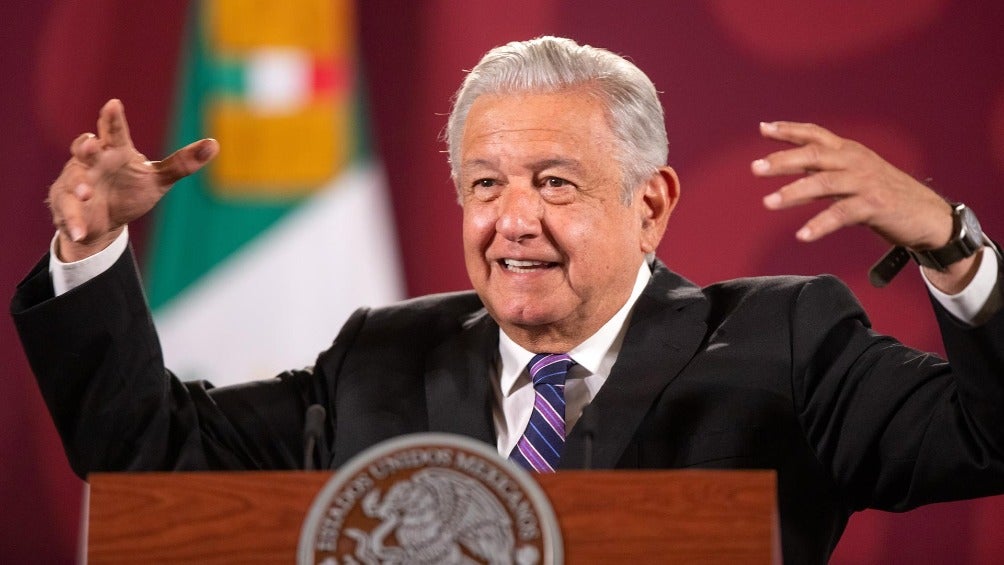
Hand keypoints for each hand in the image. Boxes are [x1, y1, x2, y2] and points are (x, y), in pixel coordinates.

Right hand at [47, 99, 218, 260]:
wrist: (105, 222)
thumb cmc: (129, 190)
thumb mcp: (158, 179)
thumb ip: (182, 164)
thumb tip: (214, 144)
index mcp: (113, 151)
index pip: (114, 132)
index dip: (113, 119)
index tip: (113, 104)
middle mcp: (91, 162)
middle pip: (84, 149)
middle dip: (85, 146)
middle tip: (91, 144)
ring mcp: (75, 183)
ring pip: (73, 181)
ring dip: (78, 186)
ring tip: (87, 193)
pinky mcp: (66, 205)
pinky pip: (68, 213)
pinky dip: (73, 223)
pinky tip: (80, 234)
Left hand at [751, 121, 980, 292]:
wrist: (927, 215)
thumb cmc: (884, 195)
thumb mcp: (852, 175)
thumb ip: (823, 168)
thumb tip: (787, 164)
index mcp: (849, 151)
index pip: (815, 134)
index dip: (789, 130)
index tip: (763, 127)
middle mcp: (855, 161)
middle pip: (814, 155)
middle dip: (782, 160)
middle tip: (755, 168)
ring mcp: (865, 182)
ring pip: (824, 183)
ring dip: (793, 193)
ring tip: (768, 202)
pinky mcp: (875, 205)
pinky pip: (841, 214)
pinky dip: (820, 224)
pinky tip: (802, 235)